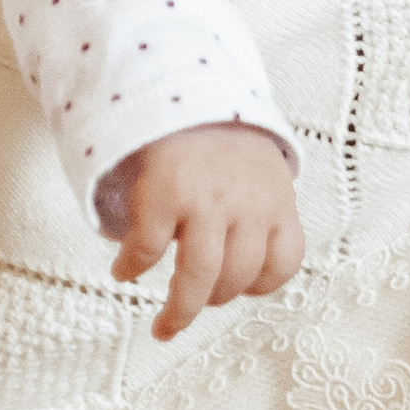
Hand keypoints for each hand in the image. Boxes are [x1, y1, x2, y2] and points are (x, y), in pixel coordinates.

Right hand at [104, 123, 304, 337]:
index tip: (242, 290)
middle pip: (238, 279)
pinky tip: (124, 271)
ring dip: (179, 312)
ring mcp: (206, 201)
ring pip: (197, 279)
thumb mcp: (260, 169)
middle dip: (213, 300)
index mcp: (277, 199)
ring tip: (165, 327)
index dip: (262, 284)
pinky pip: (148, 251)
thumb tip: (251, 268)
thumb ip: (262, 210)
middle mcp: (248, 204)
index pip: (285, 262)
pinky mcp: (163, 195)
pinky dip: (132, 268)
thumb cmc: (219, 138)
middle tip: (191, 306)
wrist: (177, 82)